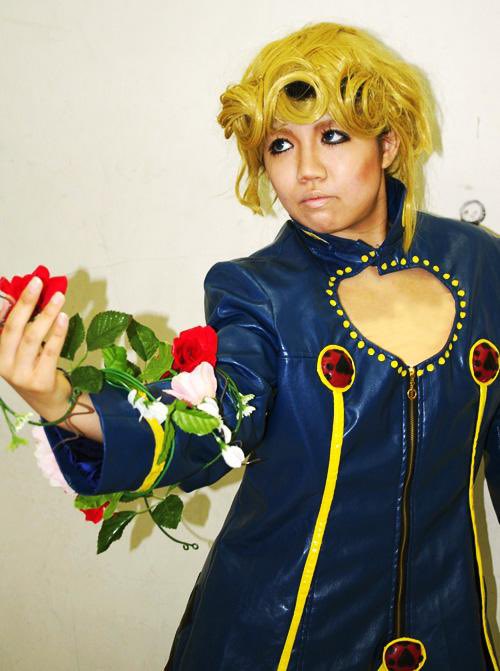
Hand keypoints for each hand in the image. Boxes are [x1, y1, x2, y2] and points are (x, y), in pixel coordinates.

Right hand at [0, 276, 69, 407]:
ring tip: (58, 297)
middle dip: (26, 302)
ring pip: (32, 338)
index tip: (20, 285)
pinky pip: (50, 352)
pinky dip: (57, 333)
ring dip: (46, 314)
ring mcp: (20, 375)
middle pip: (13, 327)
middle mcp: (3, 364)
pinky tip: (63, 317)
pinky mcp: (40, 381)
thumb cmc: (34, 369)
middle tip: (38, 282)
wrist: (48, 402)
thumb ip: (21, 327)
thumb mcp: (22, 349)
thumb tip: (26, 297)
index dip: (5, 304)